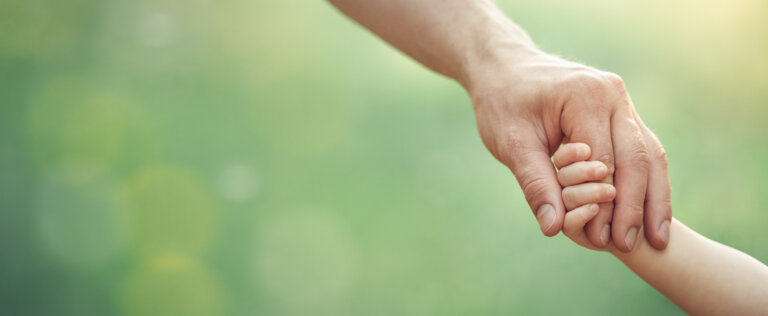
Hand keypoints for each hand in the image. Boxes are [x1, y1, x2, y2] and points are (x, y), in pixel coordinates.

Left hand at [465, 51, 670, 250]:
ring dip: (653, 198)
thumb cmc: (503, 102)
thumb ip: (535, 183)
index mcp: (587, 96)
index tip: (602, 240)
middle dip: (635, 206)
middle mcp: (614, 94)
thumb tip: (554, 227)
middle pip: (638, 157)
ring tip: (656, 239)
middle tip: (628, 246)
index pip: (605, 160)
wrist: (506, 68)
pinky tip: (648, 215)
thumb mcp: (511, 143)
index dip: (604, 204)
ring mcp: (622, 101)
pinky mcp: (622, 112)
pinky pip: (642, 149)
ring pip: (650, 154)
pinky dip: (647, 183)